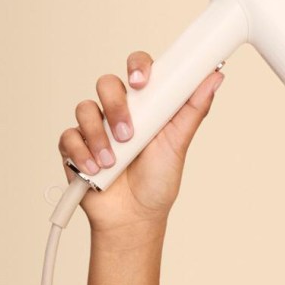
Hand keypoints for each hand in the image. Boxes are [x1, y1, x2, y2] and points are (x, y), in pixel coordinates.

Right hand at [57, 51, 224, 236]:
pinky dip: (82, 153)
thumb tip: (215, 77)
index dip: (138, 67)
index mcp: (146, 104)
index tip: (141, 81)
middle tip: (128, 134)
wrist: (134, 217)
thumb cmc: (158, 179)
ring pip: (85, 109)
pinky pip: (69, 136)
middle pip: (107, 83)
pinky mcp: (75, 146)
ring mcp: (95, 127)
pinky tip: (96, 170)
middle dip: (116, 107)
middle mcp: (119, 111)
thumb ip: (194, 108)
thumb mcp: (179, 143)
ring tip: (112, 161)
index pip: (138, 69)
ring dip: (99, 136)